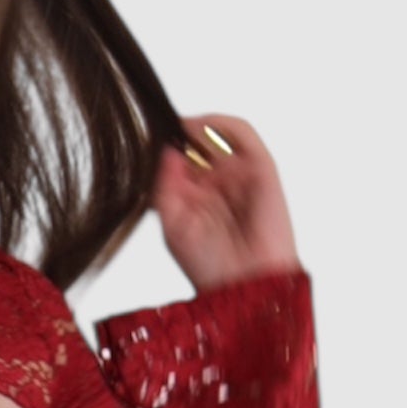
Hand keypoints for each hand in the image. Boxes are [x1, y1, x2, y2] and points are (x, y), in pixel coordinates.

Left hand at [153, 113, 302, 292]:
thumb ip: (165, 185)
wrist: (243, 284)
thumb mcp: (172, 222)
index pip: (178, 158)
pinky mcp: (261, 167)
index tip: (145, 136)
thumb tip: (165, 150)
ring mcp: (239, 172)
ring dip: (198, 125)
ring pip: (219, 133)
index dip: (164, 145)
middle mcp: (218, 181)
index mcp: (196, 195)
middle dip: (178, 132)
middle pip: (197, 142)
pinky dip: (221, 124)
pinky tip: (199, 126)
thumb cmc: (209, 265)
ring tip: (178, 126)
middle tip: (158, 125)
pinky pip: (243, 134)